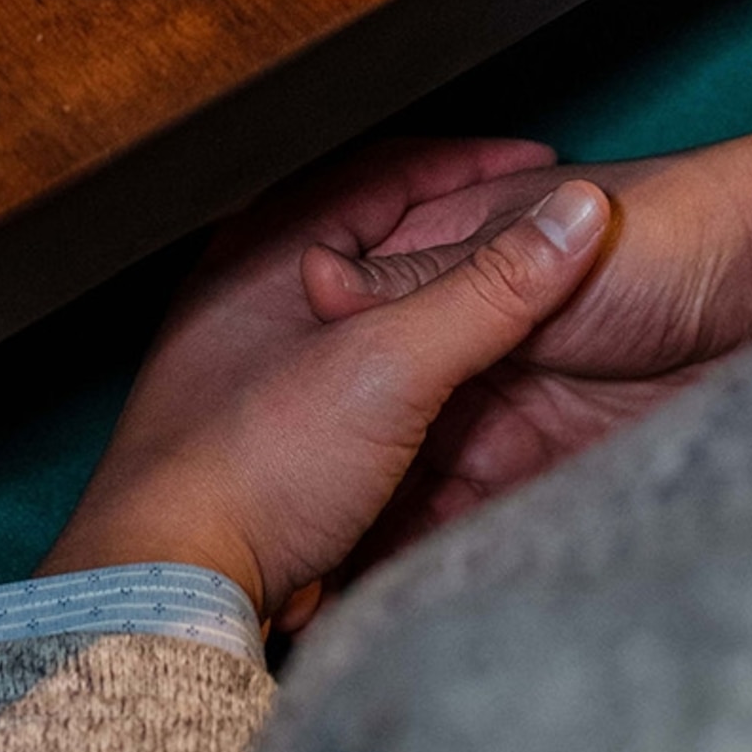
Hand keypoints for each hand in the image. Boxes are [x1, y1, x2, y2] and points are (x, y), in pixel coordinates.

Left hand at [39, 139, 612, 624]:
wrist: (175, 587)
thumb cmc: (256, 464)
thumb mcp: (390, 365)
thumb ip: (488, 290)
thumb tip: (576, 213)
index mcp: (266, 247)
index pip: (385, 171)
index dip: (471, 164)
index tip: (542, 166)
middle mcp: (256, 292)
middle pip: (384, 243)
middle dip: (464, 240)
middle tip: (538, 238)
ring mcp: (260, 365)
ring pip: (375, 318)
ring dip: (442, 317)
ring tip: (514, 311)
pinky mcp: (274, 434)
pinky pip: (361, 386)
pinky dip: (416, 384)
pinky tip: (459, 401)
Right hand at [307, 128, 751, 559]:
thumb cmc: (658, 229)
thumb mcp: (525, 249)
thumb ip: (425, 278)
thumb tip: (316, 279)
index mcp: (449, 267)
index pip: (360, 324)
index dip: (312, 378)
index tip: (266, 442)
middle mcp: (467, 341)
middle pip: (384, 415)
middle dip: (339, 473)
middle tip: (287, 535)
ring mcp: (513, 406)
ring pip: (428, 474)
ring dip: (389, 522)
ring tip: (331, 584)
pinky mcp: (562, 464)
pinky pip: (494, 516)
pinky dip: (456, 552)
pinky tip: (410, 596)